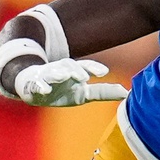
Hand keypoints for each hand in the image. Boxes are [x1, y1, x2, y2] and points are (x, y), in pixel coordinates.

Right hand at [11, 57, 126, 107]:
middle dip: (76, 70)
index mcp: (74, 71)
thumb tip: (126, 93)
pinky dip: (40, 86)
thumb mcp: (83, 94)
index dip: (94, 68)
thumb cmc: (61, 90)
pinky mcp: (33, 84)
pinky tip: (45, 90)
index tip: (104, 73)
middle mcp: (61, 70)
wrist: (32, 89)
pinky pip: (36, 84)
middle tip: (84, 77)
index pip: (85, 66)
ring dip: (58, 73)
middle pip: (69, 66)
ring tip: (64, 76)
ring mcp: (47, 76)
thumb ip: (103, 92)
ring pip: (52, 71)